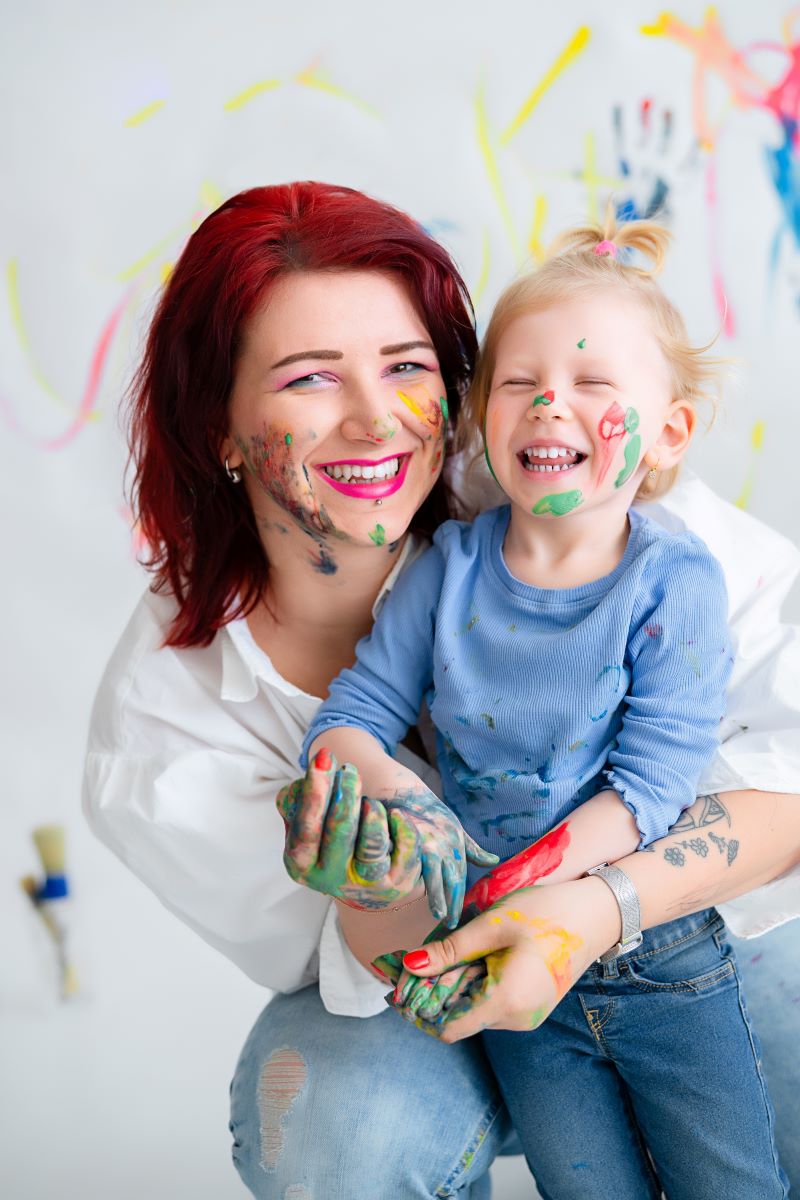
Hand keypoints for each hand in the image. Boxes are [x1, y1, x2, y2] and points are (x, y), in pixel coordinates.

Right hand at [276, 749, 420, 909]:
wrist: (371, 877)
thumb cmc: (335, 838)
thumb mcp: (311, 821)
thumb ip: (300, 800)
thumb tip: (304, 781)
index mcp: (301, 862)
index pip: (306, 827)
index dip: (315, 791)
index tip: (325, 756)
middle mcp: (330, 877)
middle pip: (339, 831)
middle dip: (346, 793)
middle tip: (350, 770)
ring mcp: (365, 883)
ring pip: (371, 844)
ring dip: (373, 812)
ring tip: (371, 802)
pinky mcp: (397, 883)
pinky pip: (405, 850)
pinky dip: (401, 826)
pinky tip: (396, 815)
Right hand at [381, 789, 498, 927]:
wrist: (401, 791)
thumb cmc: (427, 812)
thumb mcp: (454, 829)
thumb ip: (472, 849)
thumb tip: (494, 861)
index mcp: (457, 843)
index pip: (461, 876)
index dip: (459, 897)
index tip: (458, 916)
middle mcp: (446, 844)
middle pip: (453, 878)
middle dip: (453, 902)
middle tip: (453, 922)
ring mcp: (430, 842)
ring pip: (438, 874)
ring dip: (439, 896)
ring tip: (441, 914)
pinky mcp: (413, 839)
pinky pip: (417, 864)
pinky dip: (417, 879)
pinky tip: (413, 893)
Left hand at [386, 877, 618, 1040]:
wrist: (597, 914)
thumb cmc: (546, 913)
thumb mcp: (492, 925)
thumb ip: (450, 950)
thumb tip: (408, 965)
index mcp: (506, 1002)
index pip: (448, 1029)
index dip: (419, 1010)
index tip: (398, 985)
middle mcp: (517, 1019)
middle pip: (457, 1018)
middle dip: (433, 992)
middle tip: (416, 959)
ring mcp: (527, 1016)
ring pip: (473, 1009)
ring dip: (455, 986)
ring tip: (455, 952)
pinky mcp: (531, 1006)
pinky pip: (491, 1003)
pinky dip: (475, 985)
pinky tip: (476, 958)